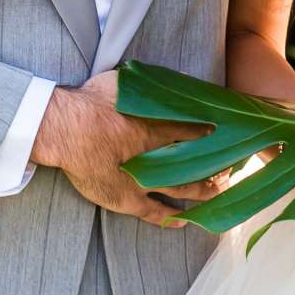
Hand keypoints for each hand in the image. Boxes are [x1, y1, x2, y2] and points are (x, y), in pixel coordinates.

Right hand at [32, 70, 222, 226]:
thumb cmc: (89, 103)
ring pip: (181, 189)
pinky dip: (169, 217)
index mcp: (155, 127)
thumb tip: (143, 74)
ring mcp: (144, 181)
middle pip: (192, 163)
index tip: (216, 131)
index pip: (189, 131)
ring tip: (219, 190)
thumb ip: (135, 82)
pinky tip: (184, 221)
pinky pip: (153, 213)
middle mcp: (156, 156)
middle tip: (228, 167)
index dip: (203, 132)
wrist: (66, 131)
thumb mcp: (117, 83)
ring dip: (202, 190)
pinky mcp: (128, 200)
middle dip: (212, 166)